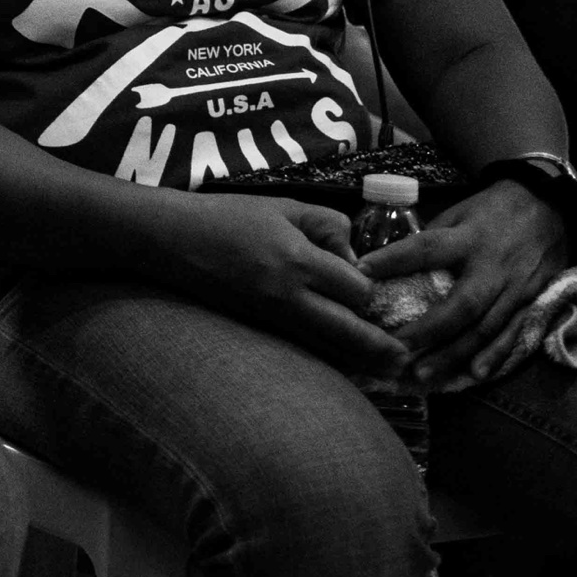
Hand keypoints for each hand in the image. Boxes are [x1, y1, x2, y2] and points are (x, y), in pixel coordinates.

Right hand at [161, 194, 408, 375]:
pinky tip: (342, 363)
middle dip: (381, 347)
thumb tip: (352, 252)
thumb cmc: (224, 216)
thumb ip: (326, 223)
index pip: (356, 289)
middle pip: (348, 333)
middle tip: (406, 359)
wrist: (169, 239)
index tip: (372, 285)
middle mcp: (288, 295)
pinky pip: (301, 349)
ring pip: (326, 349)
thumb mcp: (281, 205)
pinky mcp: (256, 327)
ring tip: (386, 370)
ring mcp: (270, 317)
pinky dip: (327, 358)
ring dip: (358, 361)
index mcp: (297, 260)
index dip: (371, 291)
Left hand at [360, 179, 569, 385]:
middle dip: (428, 331)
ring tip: (423, 373)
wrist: (551, 207)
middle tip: (396, 348)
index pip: (425, 249)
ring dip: (454, 354)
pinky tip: (473, 374)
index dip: (393, 260)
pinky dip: (494, 356)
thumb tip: (392, 261)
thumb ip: (431, 239)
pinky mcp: (534, 303)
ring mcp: (516, 289)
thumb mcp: (459, 213)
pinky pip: (513, 334)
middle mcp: (492, 267)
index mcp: (467, 238)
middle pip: (461, 305)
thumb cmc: (494, 210)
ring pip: (485, 328)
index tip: (360, 272)